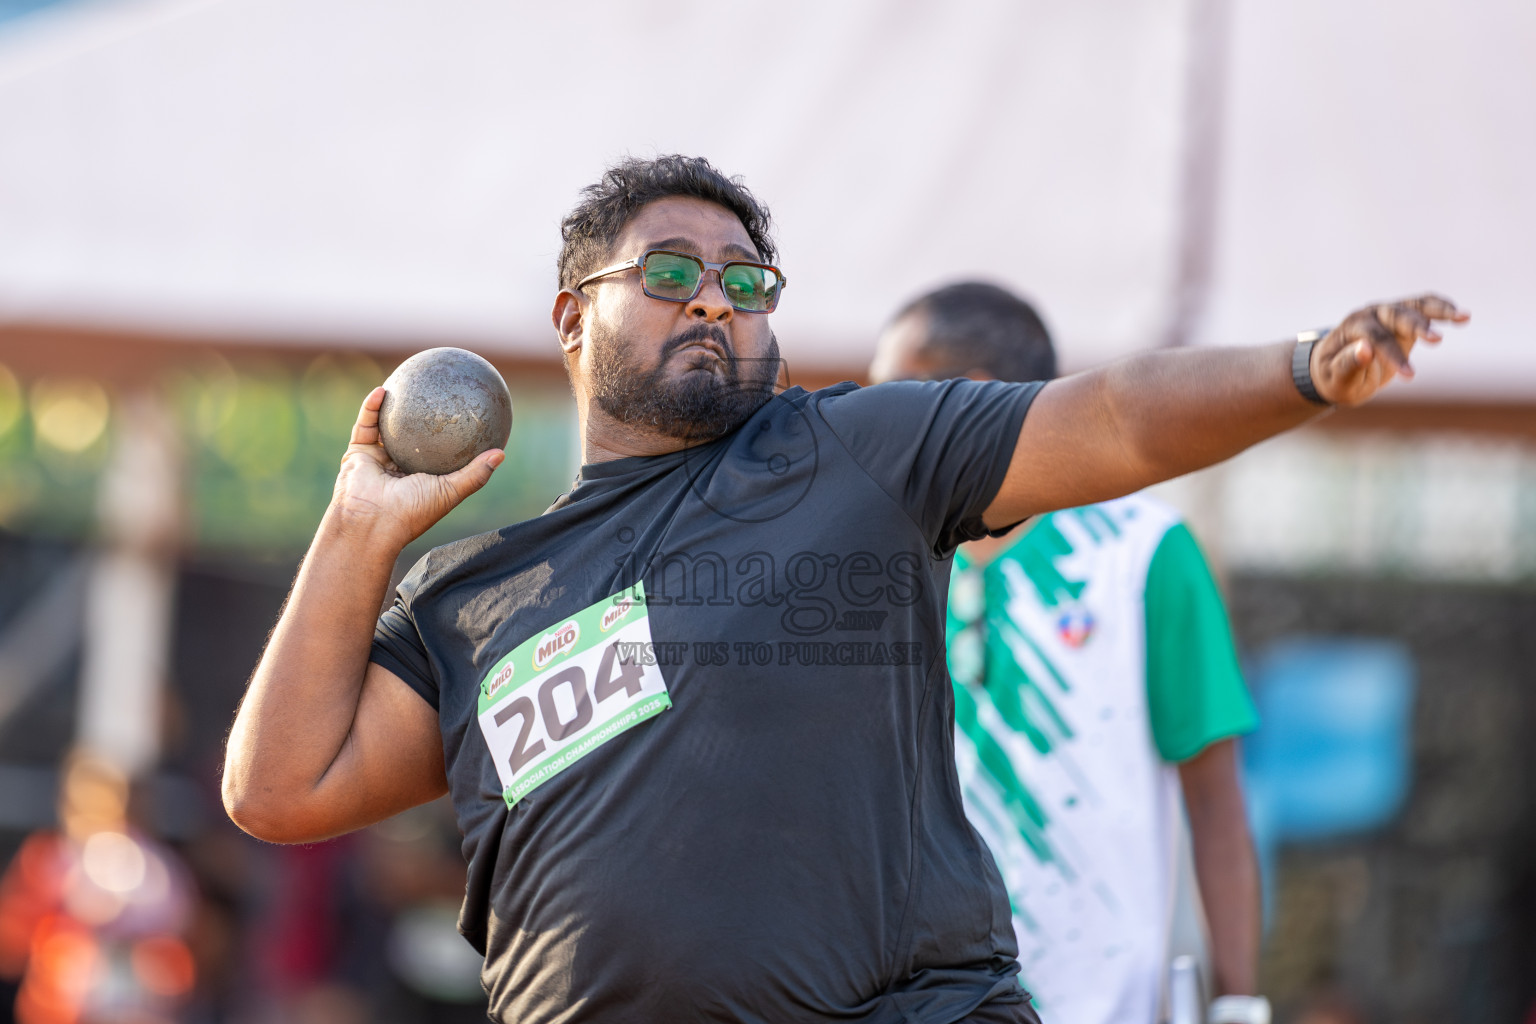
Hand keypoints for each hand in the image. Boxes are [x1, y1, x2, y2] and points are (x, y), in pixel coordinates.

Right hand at [331, 386, 503, 547]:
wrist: (370, 522)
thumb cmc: (413, 511)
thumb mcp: (451, 491)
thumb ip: (475, 474)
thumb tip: (501, 453)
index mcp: (423, 478)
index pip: (439, 453)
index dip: (450, 436)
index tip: (463, 415)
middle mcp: (401, 468)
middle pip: (413, 437)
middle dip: (421, 416)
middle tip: (435, 393)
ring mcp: (379, 460)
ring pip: (386, 426)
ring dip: (394, 405)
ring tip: (407, 382)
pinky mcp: (359, 452)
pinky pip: (366, 423)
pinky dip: (372, 406)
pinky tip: (385, 389)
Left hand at [1312, 294, 1468, 405]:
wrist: (1335, 369)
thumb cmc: (1333, 376)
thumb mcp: (1336, 377)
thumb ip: (1348, 363)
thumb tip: (1365, 349)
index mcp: (1351, 327)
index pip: (1375, 337)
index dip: (1393, 355)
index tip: (1409, 375)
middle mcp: (1370, 314)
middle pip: (1396, 315)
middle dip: (1417, 326)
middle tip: (1436, 340)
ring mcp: (1388, 314)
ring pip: (1415, 306)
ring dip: (1439, 310)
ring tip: (1464, 316)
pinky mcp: (1403, 319)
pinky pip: (1424, 308)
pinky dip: (1442, 308)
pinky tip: (1462, 316)